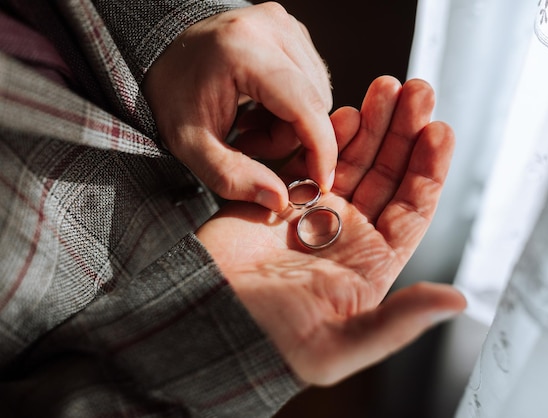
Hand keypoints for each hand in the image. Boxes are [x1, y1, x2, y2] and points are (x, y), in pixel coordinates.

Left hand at [142, 2, 335, 211]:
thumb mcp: (191, 145)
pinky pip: (312, 82)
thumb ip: (232, 177)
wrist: (165, 57)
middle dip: (289, 138)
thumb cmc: (174, 97)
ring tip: (249, 126)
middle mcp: (271, 27)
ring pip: (317, 95)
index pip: (304, 103)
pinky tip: (260, 109)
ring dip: (291, 124)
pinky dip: (292, 107)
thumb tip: (281, 200)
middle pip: (314, 103)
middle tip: (248, 145)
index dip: (320, 148)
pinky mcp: (291, 30)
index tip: (320, 182)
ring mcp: (284, 24)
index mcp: (243, 48)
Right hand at [196, 76, 465, 384]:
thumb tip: (457, 302)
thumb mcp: (339, 346)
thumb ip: (398, 323)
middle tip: (418, 92)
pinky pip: (310, 159)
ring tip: (386, 88)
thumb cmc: (269, 345)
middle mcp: (347, 237)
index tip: (439, 132)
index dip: (429, 171)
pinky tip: (343, 112)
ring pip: (352, 161)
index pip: (411, 210)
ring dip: (371, 125)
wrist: (206, 325)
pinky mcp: (280, 198)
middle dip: (404, 133)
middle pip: (387, 176)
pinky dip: (325, 135)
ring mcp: (313, 214)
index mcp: (369, 266)